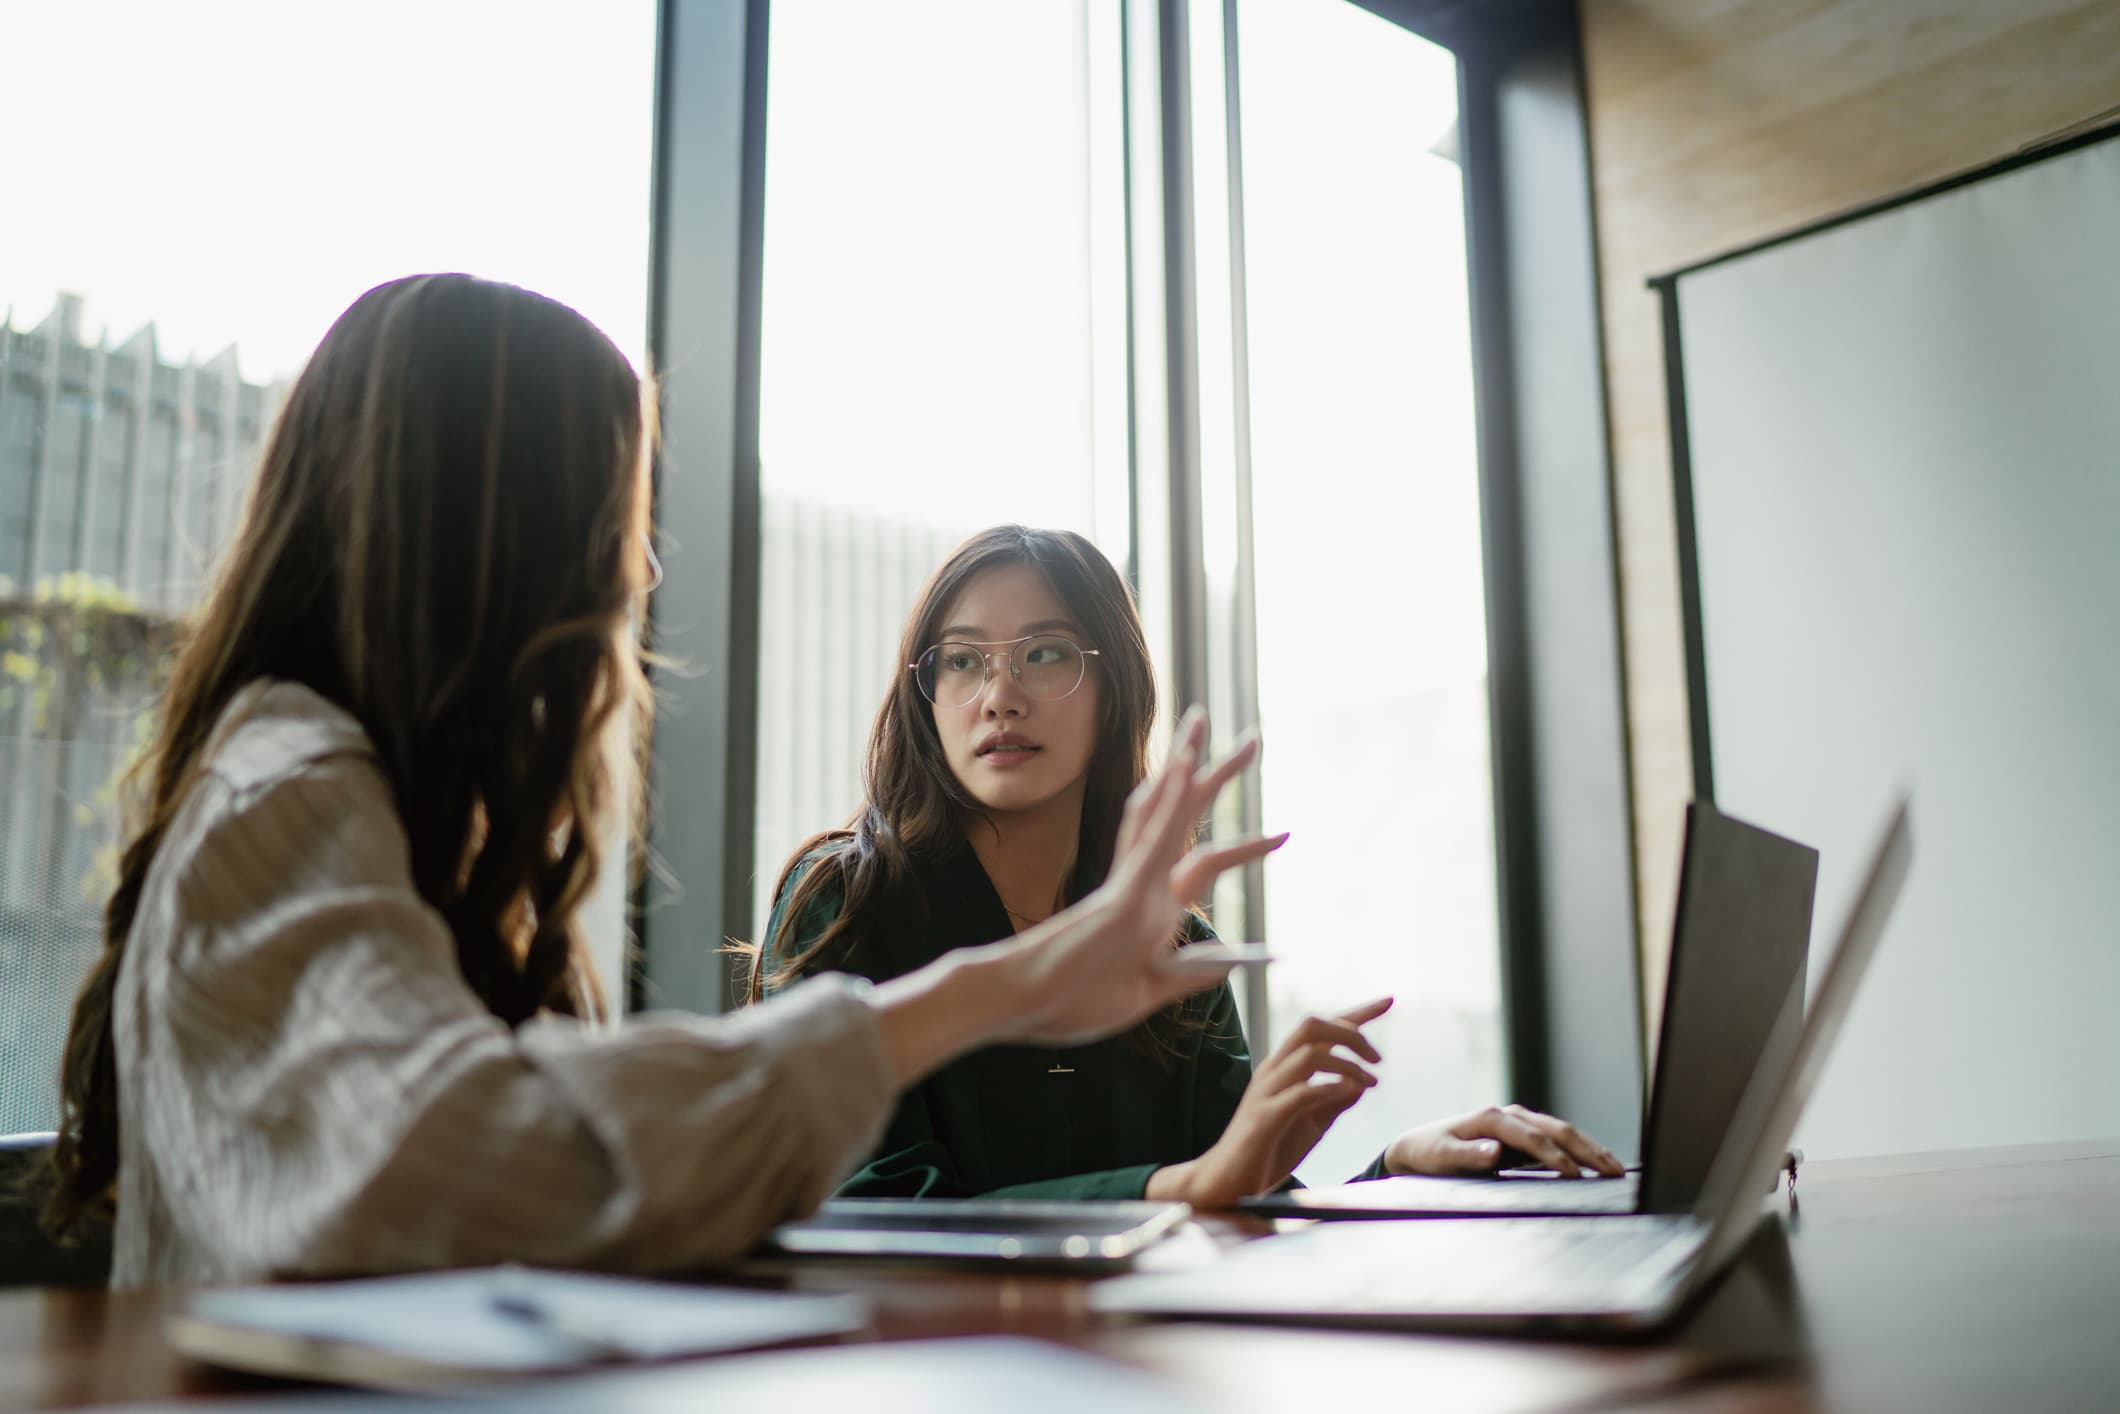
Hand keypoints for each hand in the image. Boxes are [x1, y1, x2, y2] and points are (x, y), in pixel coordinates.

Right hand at [874, 708, 1285, 1081]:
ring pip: (1166, 811)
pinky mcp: (1120, 895)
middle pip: (1186, 815)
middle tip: (1254, 737)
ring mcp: (1131, 884)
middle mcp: (1144, 882)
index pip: (1204, 861)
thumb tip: (1237, 955)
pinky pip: (1149, 839)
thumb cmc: (1074, 1000)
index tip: (1286, 834)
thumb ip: (1193, 970)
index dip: (1246, 845)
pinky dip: (1167, 802)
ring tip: (1207, 721)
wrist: (1023, 1005)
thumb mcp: (1150, 988)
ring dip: (1190, 766)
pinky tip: (1183, 768)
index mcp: (1153, 905)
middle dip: (1217, 774)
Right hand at [1150, 999, 1392, 1208]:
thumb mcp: (1312, 1123)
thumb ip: (1335, 1102)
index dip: (1357, 1012)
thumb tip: (1362, 1082)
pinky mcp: (1265, 1117)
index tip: (1388, 1001)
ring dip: (1347, 1064)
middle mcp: (1274, 1070)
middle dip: (1351, 1033)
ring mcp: (1267, 1091)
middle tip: (1377, 1059)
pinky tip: (1348, 1093)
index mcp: (1285, 1068)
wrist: (1228, 1182)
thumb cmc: (1270, 1149)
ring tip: (1370, 1082)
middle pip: (1312, 1027)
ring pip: (1309, 1053)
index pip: (1322, 1029)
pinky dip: (1329, 1088)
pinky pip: (1300, 1093)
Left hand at [1384, 1104, 1623, 1178]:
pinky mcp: (1522, 1133)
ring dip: (1590, 1148)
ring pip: (1562, 1131)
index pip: (1533, 1138)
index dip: (1556, 1157)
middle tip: (1614, 1172)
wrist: (1419, 1146)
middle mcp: (1509, 1115)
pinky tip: (1596, 1164)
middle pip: (1557, 1129)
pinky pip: (1556, 1139)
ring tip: (1616, 1168)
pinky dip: (1580, 1150)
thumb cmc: (1430, 1153)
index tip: (1576, 1176)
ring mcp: (1518, 1122)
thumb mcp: (1442, 1157)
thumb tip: (1493, 1152)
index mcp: (1492, 1118)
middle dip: (1587, 1150)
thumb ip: (1466, 1155)